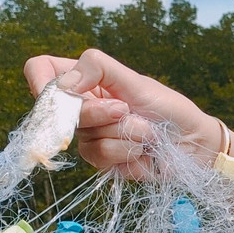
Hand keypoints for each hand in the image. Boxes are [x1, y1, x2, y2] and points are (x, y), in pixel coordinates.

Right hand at [23, 50, 218, 179]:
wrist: (193, 142)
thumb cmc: (167, 107)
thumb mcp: (135, 80)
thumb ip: (98, 69)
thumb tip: (64, 83)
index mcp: (84, 81)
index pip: (40, 70)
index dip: (40, 82)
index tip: (60, 93)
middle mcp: (80, 109)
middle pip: (61, 114)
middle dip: (101, 114)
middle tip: (127, 109)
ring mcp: (90, 137)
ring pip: (86, 141)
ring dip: (125, 135)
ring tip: (147, 132)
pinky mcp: (103, 163)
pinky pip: (103, 159)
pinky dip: (130, 153)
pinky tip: (145, 151)